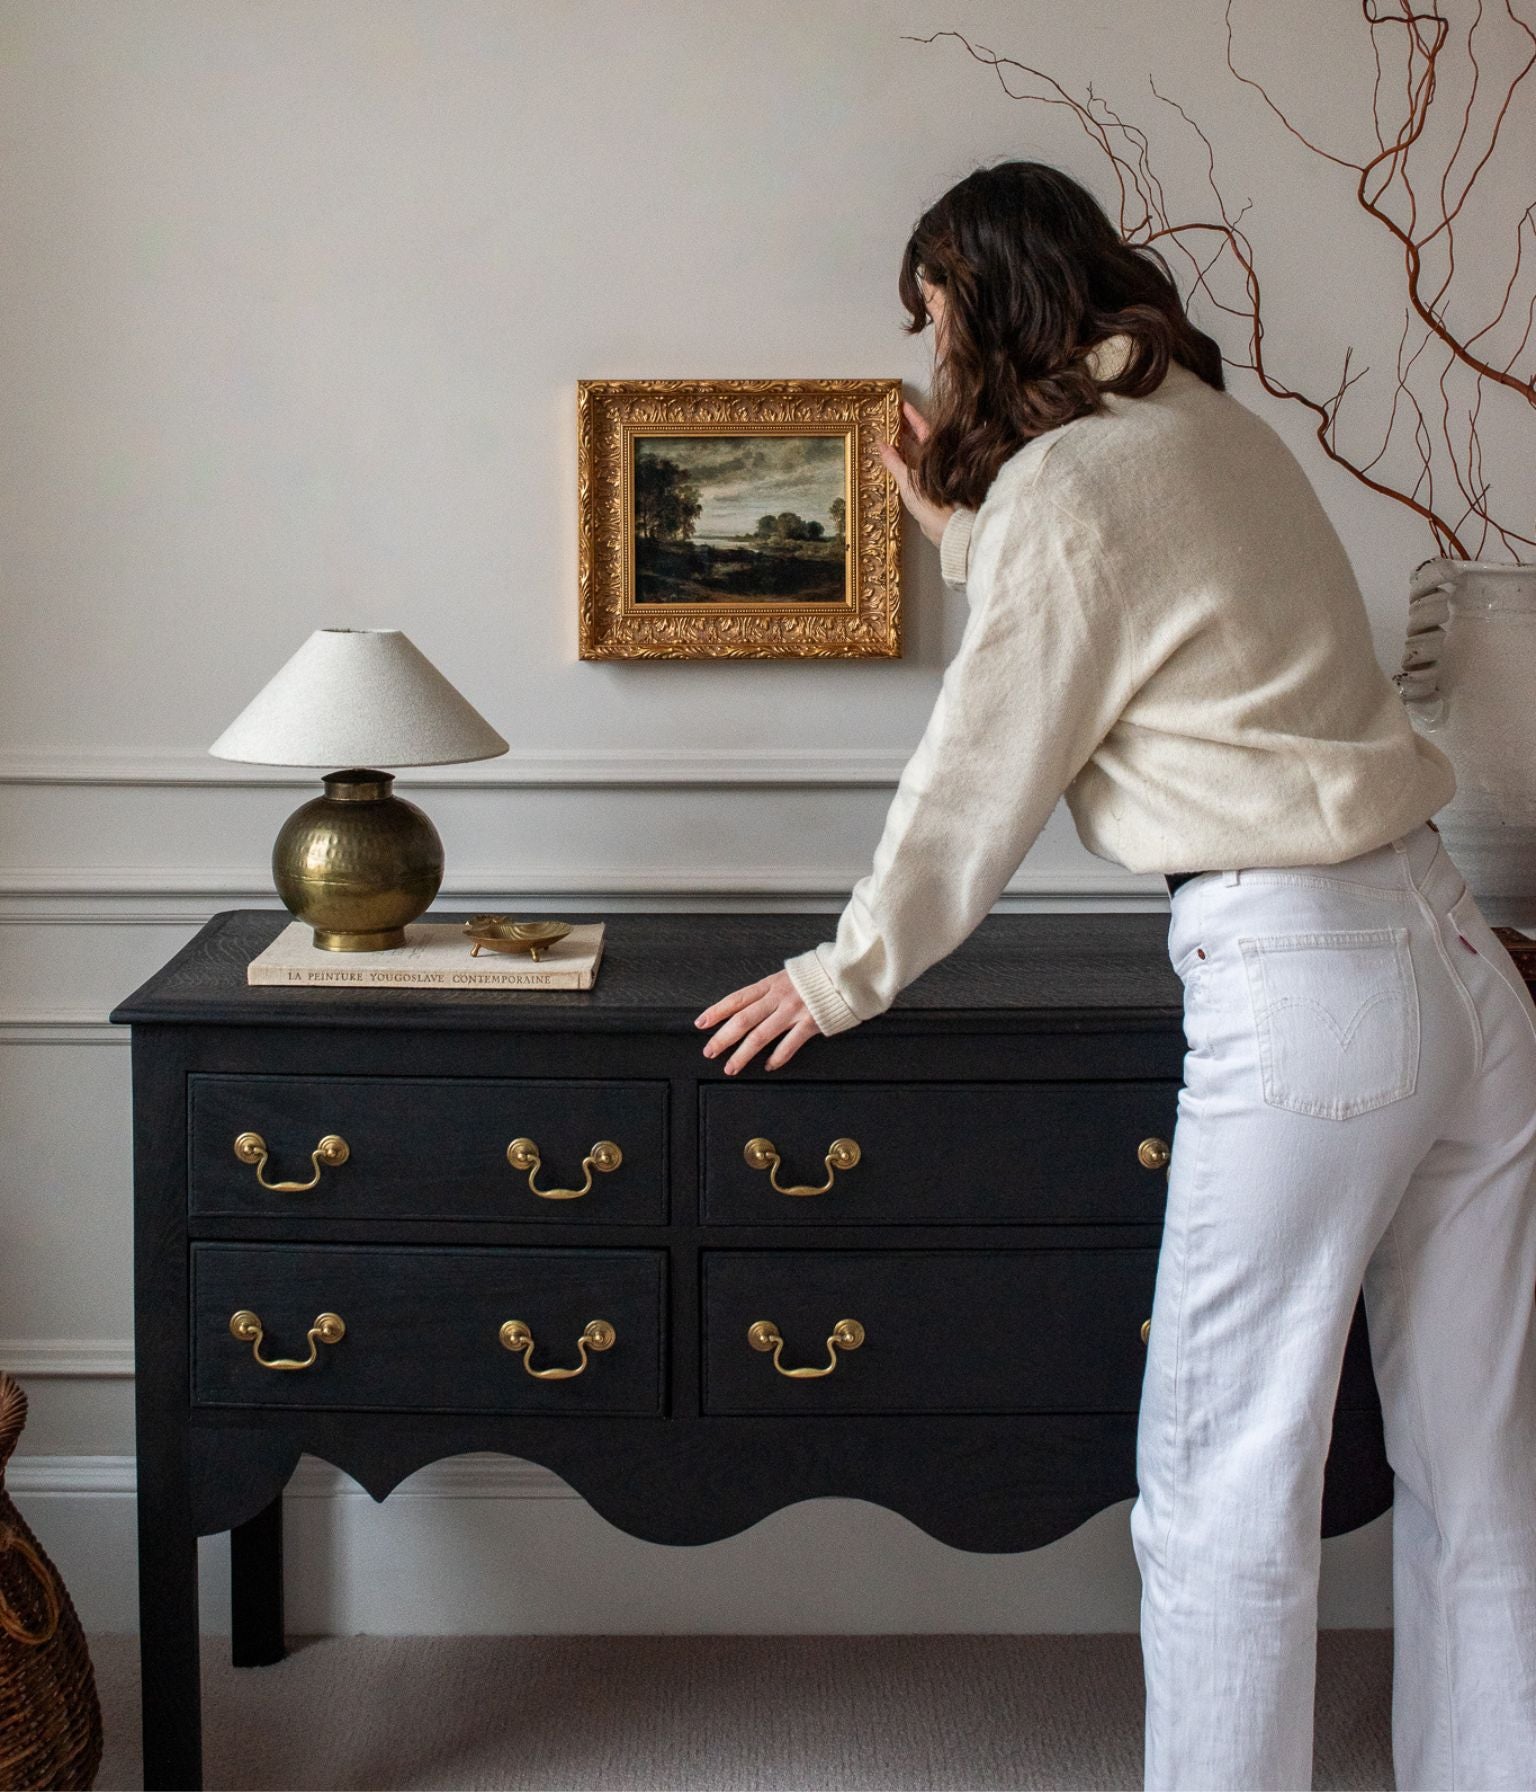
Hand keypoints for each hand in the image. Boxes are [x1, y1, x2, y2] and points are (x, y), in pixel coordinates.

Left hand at [694, 969, 821, 1073]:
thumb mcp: (789, 975)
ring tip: (730, 1067)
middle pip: (742, 1020)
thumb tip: (752, 1003)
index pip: (736, 999)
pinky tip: (768, 1066)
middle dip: (722, 1038)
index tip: (701, 1023)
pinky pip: (789, 1044)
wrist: (848, 973)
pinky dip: (777, 1058)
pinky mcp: (810, 1023)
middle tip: (709, 1052)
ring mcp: (794, 1011)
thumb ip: (771, 990)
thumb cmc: (819, 975)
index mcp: (771, 984)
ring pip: (760, 1035)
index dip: (716, 1012)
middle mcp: (778, 997)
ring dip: (742, 1054)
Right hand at [878, 399, 955, 546]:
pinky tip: (894, 462)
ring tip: (887, 438)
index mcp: (934, 454)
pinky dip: (903, 463)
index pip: (922, 427)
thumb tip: (883, 445)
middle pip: (919, 439)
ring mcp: (932, 474)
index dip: (911, 415)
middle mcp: (936, 461)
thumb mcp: (907, 480)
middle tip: (890, 419)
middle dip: (904, 429)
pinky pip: (914, 470)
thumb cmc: (934, 504)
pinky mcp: (929, 488)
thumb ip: (894, 462)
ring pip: (916, 455)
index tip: (901, 404)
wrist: (946, 529)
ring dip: (903, 446)